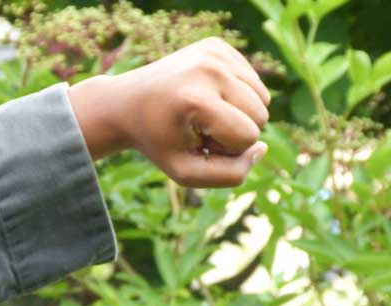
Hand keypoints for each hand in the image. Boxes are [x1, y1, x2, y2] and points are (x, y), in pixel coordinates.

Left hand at [68, 38, 270, 188]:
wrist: (127, 104)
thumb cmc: (158, 142)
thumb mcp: (186, 172)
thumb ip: (229, 175)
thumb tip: (262, 147)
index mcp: (196, 100)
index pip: (248, 136)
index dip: (227, 149)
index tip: (196, 141)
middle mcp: (209, 68)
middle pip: (261, 114)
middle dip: (236, 130)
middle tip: (199, 128)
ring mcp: (214, 52)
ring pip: (262, 97)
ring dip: (239, 113)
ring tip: (204, 113)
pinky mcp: (218, 44)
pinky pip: (253, 80)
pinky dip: (236, 94)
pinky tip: (207, 95)